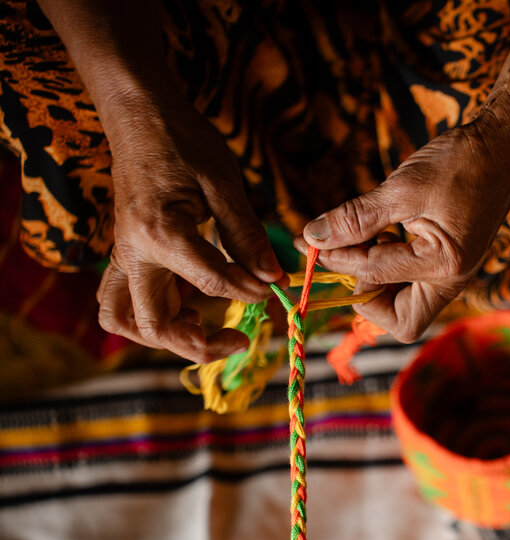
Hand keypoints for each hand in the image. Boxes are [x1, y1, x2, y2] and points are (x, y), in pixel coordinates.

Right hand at [96, 87, 283, 362]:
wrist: (139, 114)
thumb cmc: (184, 141)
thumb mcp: (224, 183)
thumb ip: (247, 235)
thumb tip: (275, 277)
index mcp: (160, 232)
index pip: (212, 283)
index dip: (251, 290)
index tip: (275, 286)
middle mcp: (132, 253)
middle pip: (153, 326)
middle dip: (199, 344)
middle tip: (241, 339)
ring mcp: (123, 256)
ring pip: (125, 322)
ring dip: (164, 337)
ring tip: (207, 326)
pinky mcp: (126, 255)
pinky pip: (126, 302)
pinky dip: (155, 316)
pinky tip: (192, 305)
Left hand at [294, 119, 509, 341]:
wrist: (503, 145)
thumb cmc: (461, 163)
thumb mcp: (402, 188)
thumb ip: (356, 218)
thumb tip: (313, 237)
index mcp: (444, 267)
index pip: (376, 278)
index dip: (340, 260)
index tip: (314, 242)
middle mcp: (451, 280)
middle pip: (400, 320)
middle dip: (367, 296)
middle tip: (349, 256)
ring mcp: (450, 273)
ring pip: (404, 304)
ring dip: (374, 279)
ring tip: (365, 237)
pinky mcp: (446, 261)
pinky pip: (410, 281)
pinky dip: (387, 265)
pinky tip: (382, 233)